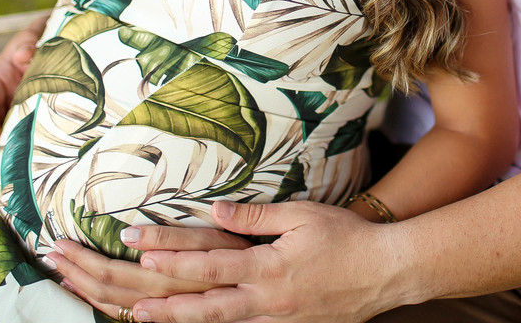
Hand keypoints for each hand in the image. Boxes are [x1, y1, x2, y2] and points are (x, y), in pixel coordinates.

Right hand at [0, 15, 45, 160]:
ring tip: (5, 170)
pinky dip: (17, 144)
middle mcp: (2, 93)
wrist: (59, 36)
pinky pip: (18, 129)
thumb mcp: (34, 34)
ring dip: (0, 147)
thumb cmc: (43, 34)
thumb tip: (23, 56)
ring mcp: (13, 103)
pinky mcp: (26, 111)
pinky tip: (24, 163)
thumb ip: (28, 42)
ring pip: (0, 128)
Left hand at [132, 201, 408, 322]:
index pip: (210, 262)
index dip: (173, 258)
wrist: (387, 272)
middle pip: (208, 306)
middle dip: (167, 307)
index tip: (143, 251)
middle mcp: (269, 300)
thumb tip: (217, 209)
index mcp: (269, 267)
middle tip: (134, 307)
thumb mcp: (301, 215)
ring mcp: (279, 321)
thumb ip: (256, 215)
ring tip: (156, 321)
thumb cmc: (347, 238)